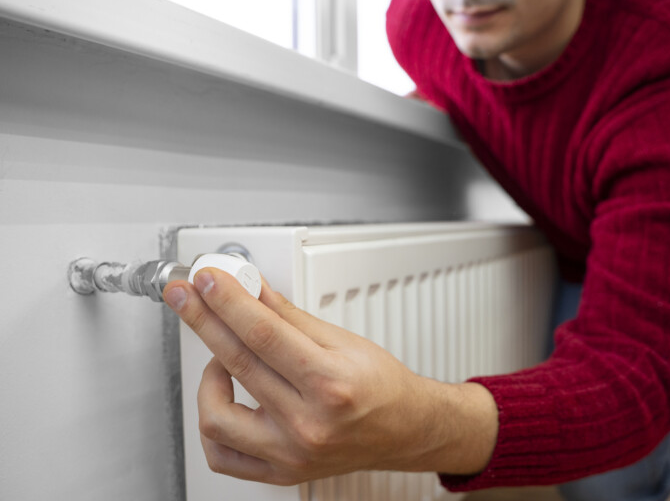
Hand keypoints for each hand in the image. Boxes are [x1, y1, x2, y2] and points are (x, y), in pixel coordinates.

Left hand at [163, 267, 497, 484]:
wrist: (403, 429)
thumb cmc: (380, 385)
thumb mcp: (342, 340)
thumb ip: (288, 316)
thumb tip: (251, 288)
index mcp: (331, 384)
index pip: (263, 334)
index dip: (228, 301)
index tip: (206, 278)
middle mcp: (309, 424)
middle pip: (237, 363)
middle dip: (204, 319)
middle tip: (185, 294)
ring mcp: (291, 453)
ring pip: (216, 417)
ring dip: (207, 377)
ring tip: (223, 357)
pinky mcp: (280, 471)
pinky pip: (222, 455)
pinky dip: (213, 423)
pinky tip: (223, 397)